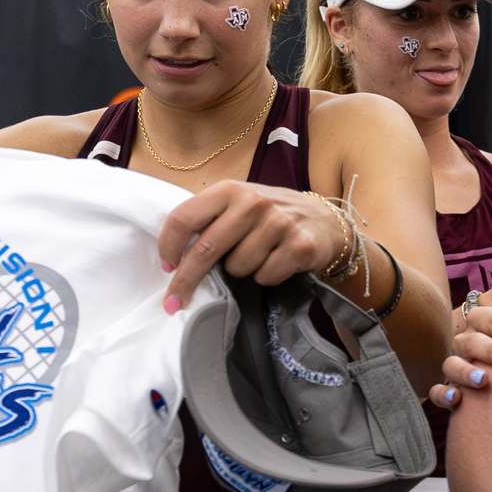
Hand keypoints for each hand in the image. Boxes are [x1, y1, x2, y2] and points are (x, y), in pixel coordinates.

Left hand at [157, 181, 349, 312]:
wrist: (325, 221)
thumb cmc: (271, 216)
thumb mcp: (239, 203)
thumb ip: (208, 218)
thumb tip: (172, 255)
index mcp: (230, 189)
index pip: (185, 217)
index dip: (169, 247)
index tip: (166, 267)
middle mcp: (254, 201)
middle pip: (205, 249)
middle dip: (186, 281)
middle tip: (174, 302)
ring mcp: (279, 223)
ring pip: (237, 268)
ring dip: (243, 271)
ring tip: (260, 256)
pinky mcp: (300, 246)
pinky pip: (264, 277)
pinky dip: (267, 277)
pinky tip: (278, 262)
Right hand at [427, 299, 491, 409]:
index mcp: (484, 324)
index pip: (489, 319)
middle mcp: (467, 343)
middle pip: (470, 341)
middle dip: (491, 351)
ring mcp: (456, 366)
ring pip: (451, 365)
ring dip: (465, 372)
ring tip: (484, 380)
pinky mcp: (449, 391)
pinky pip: (436, 391)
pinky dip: (442, 394)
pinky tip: (455, 399)